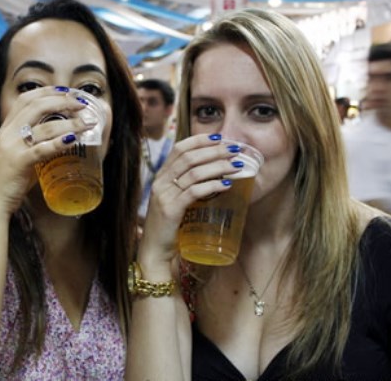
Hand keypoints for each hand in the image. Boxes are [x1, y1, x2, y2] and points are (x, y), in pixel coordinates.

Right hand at [0, 87, 96, 214]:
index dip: (48, 91)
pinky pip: (42, 149)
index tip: (67, 91)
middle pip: (37, 105)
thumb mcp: (17, 153)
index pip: (27, 99)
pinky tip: (74, 139)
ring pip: (45, 126)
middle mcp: (8, 133)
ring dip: (70, 123)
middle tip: (82, 104)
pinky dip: (59, 143)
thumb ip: (34, 143)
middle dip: (63, 101)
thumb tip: (62, 137)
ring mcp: (12, 147)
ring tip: (87, 123)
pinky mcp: (18, 163)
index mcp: (6, 128)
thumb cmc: (7, 180)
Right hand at [140, 133, 243, 263]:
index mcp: (160, 177)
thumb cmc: (168, 227)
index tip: (219, 138)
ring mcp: (164, 195)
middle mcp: (160, 182)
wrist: (154, 251)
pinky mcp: (170, 209)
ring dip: (218, 166)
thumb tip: (214, 174)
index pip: (179, 149)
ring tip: (236, 167)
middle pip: (189, 157)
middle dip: (214, 151)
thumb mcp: (175, 201)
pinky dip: (213, 185)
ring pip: (194, 172)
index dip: (199, 140)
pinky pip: (194, 191)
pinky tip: (227, 185)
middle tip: (234, 150)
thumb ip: (187, 187)